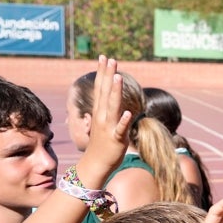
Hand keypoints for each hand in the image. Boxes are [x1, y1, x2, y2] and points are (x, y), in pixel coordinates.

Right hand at [75, 55, 132, 183]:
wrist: (95, 165)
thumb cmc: (101, 144)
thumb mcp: (103, 123)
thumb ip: (106, 110)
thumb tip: (107, 99)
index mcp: (99, 112)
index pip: (100, 88)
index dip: (102, 72)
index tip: (104, 57)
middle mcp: (102, 116)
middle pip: (105, 92)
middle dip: (107, 75)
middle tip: (110, 59)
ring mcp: (108, 127)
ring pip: (112, 107)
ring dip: (115, 92)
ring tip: (118, 77)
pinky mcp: (116, 139)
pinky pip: (120, 129)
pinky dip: (123, 121)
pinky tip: (128, 113)